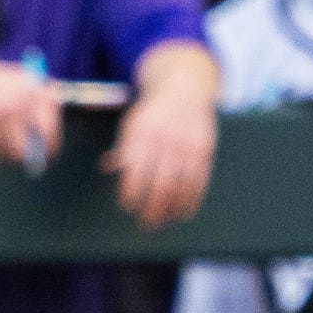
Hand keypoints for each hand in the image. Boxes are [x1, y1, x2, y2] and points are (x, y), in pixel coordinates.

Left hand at [106, 80, 214, 228]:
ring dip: (172, 209)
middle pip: (159, 185)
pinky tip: (184, 212)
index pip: (135, 171)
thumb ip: (123, 147)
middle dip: (152, 209)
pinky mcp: (204, 150)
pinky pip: (199, 181)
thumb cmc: (153, 112)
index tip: (128, 206)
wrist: (184, 88)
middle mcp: (165, 140)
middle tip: (146, 223)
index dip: (131, 193)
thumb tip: (108, 167)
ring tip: (164, 221)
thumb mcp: (132, 123)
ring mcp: (187, 146)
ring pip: (180, 187)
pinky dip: (192, 200)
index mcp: (142, 134)